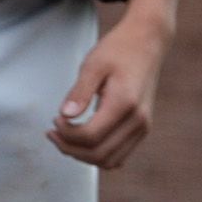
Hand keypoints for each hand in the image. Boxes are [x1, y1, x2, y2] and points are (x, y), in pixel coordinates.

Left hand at [52, 13, 170, 168]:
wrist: (148, 41)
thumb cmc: (119, 49)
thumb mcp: (93, 65)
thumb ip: (79, 92)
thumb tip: (65, 116)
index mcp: (125, 103)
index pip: (90, 137)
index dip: (66, 134)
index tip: (55, 118)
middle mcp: (138, 119)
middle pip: (98, 154)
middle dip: (70, 148)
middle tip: (54, 131)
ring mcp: (143, 126)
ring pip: (109, 161)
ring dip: (83, 155)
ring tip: (66, 136)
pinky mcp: (142, 128)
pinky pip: (119, 155)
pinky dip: (98, 153)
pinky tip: (84, 138)